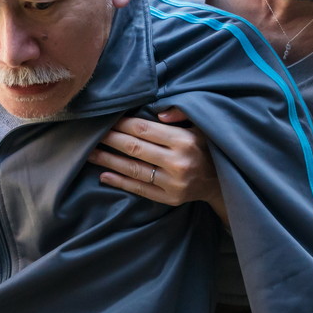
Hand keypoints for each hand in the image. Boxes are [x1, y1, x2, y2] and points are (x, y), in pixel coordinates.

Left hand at [88, 107, 227, 224]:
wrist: (223, 182)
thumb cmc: (207, 147)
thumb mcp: (201, 125)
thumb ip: (181, 113)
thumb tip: (159, 112)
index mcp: (184, 140)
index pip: (144, 129)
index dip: (123, 123)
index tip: (108, 118)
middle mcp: (177, 163)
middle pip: (134, 148)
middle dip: (110, 139)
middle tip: (91, 133)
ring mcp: (172, 183)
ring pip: (133, 169)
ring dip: (108, 160)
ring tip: (89, 153)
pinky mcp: (169, 199)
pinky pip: (139, 189)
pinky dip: (120, 182)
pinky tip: (103, 175)